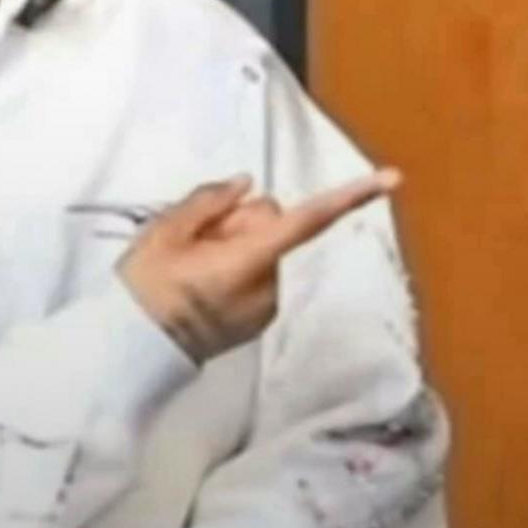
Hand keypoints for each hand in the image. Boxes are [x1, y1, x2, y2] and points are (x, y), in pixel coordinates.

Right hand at [118, 168, 400, 362]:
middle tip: (195, 236)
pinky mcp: (257, 321)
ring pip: (263, 250)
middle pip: (272, 227)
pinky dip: (234, 268)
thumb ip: (209, 201)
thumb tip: (247, 186)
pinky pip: (256, 275)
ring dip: (235, 245)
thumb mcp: (165, 231)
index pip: (308, 221)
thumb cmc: (147, 287)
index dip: (350, 197)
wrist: (134, 349)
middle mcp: (269, 286)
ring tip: (191, 262)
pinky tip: (200, 280)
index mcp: (250, 260)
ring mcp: (265, 308)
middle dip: (241, 220)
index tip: (393, 178)